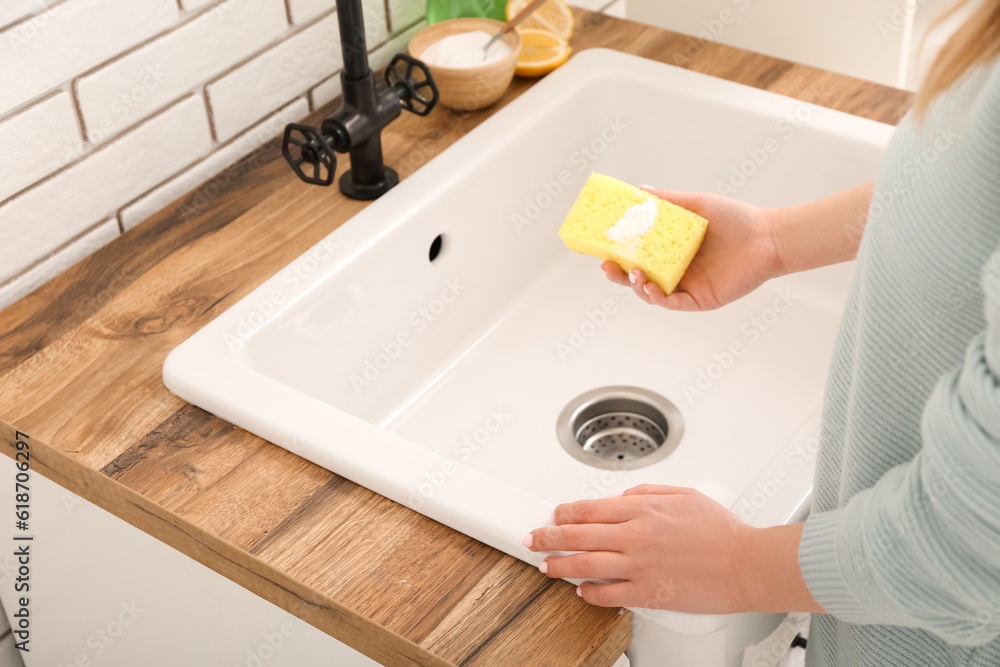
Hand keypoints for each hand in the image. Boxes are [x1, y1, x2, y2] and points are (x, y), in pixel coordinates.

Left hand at [526, 484, 753, 611]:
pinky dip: (589, 592)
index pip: (589, 508)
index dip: (565, 512)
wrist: (747, 564)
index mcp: (642, 509)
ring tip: (545, 566)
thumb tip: (621, 498)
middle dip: (549, 536)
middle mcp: (635, 536)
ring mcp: (638, 566)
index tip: (554, 514)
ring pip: (584, 565)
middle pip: (577, 534)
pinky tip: (581, 590)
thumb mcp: (684, 495)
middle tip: (533, 538)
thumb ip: (647, 493)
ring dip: (559, 565)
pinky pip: (606, 594)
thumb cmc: (722, 532)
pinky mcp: (647, 593)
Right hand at [602, 188, 783, 310]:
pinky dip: (658, 298)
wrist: (767, 237)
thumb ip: (668, 200)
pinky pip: (673, 303)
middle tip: (606, 266)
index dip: (618, 254)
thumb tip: (640, 190)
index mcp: (671, 250)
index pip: (637, 254)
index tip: (601, 248)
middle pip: (638, 277)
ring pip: (651, 293)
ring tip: (632, 274)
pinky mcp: (700, 300)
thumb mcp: (696, 205)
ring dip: (636, 285)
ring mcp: (687, 286)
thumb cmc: (735, 219)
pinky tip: (650, 288)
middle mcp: (676, 270)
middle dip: (619, 274)